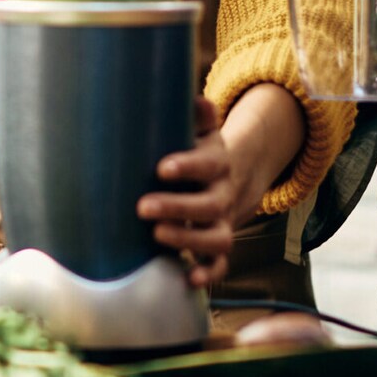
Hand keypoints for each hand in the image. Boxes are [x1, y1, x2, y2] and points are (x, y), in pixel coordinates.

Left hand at [136, 98, 237, 286]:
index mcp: (217, 163)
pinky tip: (189, 278)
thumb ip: (198, 117)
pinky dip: (209, 275)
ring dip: (188, 239)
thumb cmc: (201, 153)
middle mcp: (222, 195)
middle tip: (142, 207)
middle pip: (208, 205)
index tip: (162, 168)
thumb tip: (195, 98)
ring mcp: (222, 223)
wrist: (234, 180)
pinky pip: (221, 265)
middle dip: (176, 207)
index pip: (207, 164)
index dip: (187, 167)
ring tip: (156, 235)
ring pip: (217, 238)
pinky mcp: (219, 246)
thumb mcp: (202, 132)